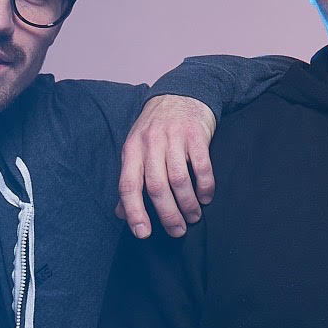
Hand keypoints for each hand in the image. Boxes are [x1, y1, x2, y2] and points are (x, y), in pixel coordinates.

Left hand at [117, 94, 217, 237]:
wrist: (181, 93)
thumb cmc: (157, 128)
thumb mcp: (137, 149)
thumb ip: (131, 180)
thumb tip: (121, 214)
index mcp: (132, 150)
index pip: (128, 185)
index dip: (134, 211)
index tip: (143, 233)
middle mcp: (150, 143)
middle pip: (157, 187)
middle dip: (168, 214)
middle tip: (177, 231)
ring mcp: (174, 138)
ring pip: (179, 179)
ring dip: (188, 204)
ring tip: (194, 217)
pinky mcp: (196, 135)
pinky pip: (202, 167)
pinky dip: (205, 186)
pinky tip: (206, 197)